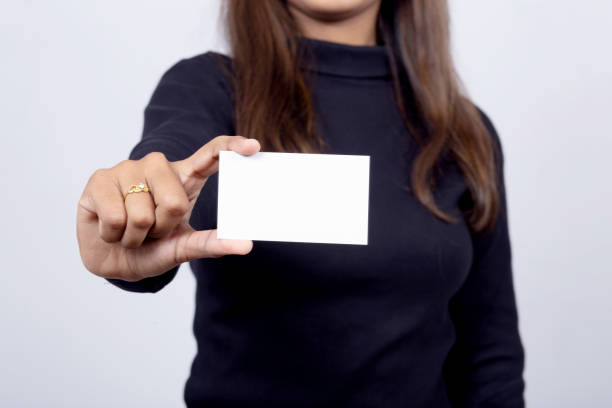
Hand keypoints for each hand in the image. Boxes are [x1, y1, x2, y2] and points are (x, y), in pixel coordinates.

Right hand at [76, 135, 259, 281]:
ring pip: (143, 213)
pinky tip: (111, 229)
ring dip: (136, 235)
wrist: (110, 259)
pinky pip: (116, 217)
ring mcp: (127, 168)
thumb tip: (245, 245)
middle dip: (163, 229)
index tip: (254, 146)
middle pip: (176, 202)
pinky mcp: (99, 178)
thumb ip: (211, 243)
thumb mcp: (182, 247)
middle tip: (152, 231)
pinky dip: (114, 234)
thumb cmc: (150, 248)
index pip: (210, 155)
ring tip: (130, 230)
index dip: (231, 148)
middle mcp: (157, 166)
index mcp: (184, 178)